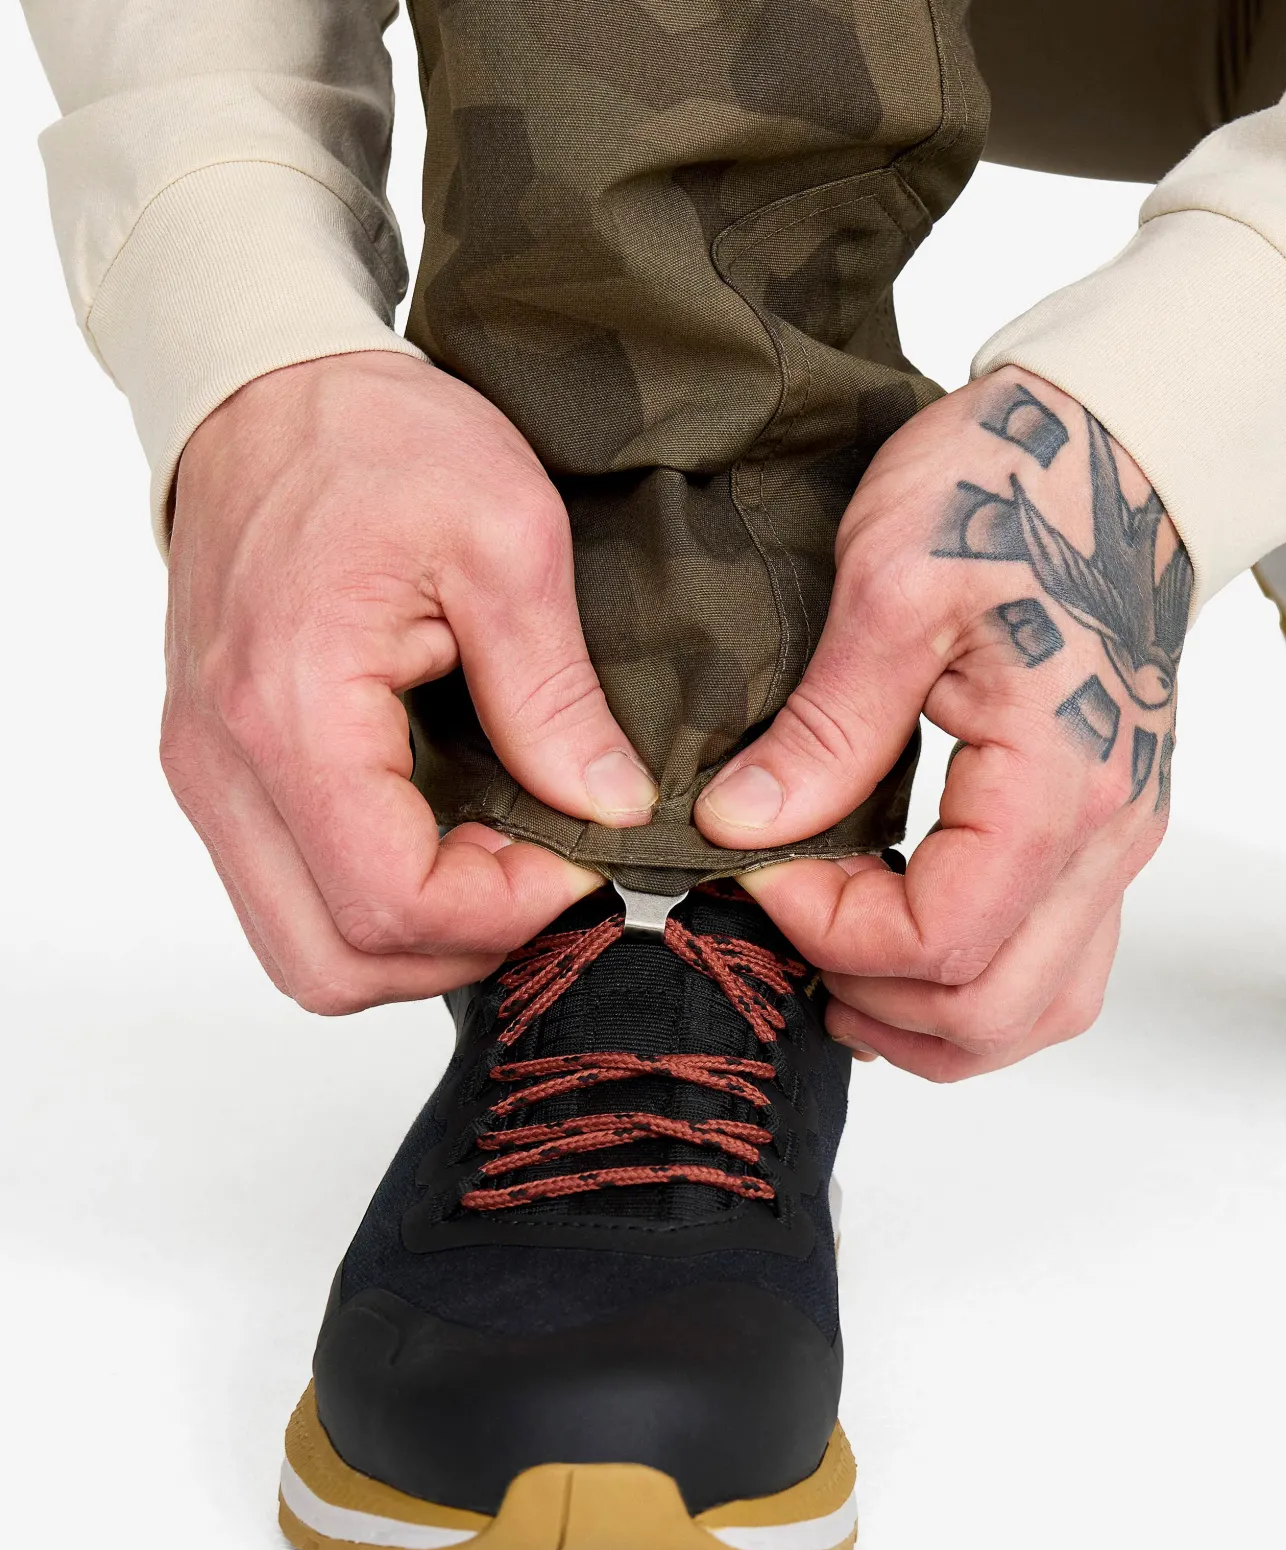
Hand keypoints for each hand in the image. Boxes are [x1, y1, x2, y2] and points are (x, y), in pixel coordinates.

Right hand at [164, 351, 658, 1013]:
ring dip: (416, 940)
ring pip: (305, 950)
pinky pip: (289, 894)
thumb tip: (608, 808)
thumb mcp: (508, 539)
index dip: (504, 915)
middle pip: (333, 964)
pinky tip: (449, 840)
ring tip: (500, 866)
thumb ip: (556, 693)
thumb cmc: (374, 437)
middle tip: (541, 879)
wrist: (268, 383)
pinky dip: (374, 902)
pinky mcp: (221, 770)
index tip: (576, 861)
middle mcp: (225, 763)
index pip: (390, 906)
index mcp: (293, 709)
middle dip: (460, 950)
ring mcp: (211, 774)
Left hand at [694, 367, 1190, 1079]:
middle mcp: (1110, 835)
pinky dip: (978, 985)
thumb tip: (742, 828)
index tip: (759, 869)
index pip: (940, 940)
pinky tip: (903, 945)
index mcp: (1061, 781)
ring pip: (1040, 1010)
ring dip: (933, 1019)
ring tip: (840, 972)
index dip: (829, 930)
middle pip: (994, 1011)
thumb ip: (824, 728)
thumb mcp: (893, 582)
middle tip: (790, 936)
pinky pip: (1059, 966)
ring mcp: (1120, 843)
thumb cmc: (1016, 489)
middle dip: (873, 998)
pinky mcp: (1109, 834)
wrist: (1118, 450)